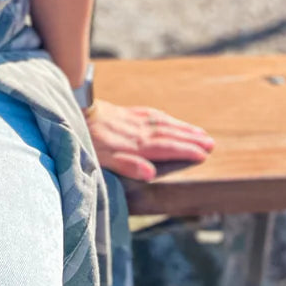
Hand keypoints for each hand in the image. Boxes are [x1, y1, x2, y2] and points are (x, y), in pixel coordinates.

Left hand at [84, 98, 214, 181]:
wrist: (74, 112)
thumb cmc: (88, 142)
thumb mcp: (103, 160)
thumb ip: (128, 166)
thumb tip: (151, 174)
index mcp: (136, 144)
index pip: (167, 148)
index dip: (186, 151)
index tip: (203, 154)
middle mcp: (139, 131)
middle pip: (170, 135)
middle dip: (192, 139)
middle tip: (211, 144)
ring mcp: (134, 120)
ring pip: (165, 123)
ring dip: (184, 128)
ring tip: (201, 133)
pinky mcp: (127, 112)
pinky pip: (153, 114)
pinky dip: (168, 118)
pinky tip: (173, 121)